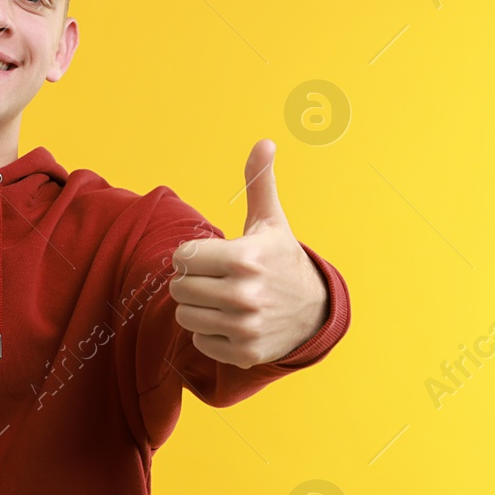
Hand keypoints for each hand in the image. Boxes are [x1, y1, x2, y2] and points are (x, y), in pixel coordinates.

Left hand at [167, 140, 327, 368]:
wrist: (315, 312)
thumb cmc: (281, 260)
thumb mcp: (271, 222)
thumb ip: (259, 183)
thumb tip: (264, 142)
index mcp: (245, 258)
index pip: (182, 258)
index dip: (193, 256)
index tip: (213, 257)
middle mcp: (244, 294)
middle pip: (179, 288)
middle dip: (193, 282)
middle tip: (217, 280)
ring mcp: (245, 326)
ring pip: (184, 316)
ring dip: (198, 308)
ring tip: (222, 300)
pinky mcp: (243, 352)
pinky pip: (199, 342)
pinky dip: (210, 334)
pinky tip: (232, 322)